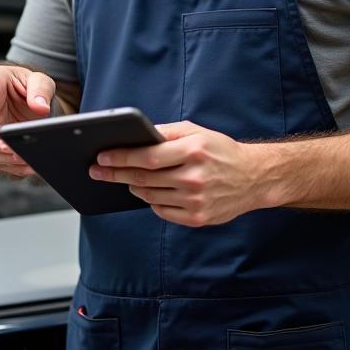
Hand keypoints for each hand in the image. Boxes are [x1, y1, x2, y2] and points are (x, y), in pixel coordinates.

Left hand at [89, 120, 264, 225]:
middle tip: (96, 170)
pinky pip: (162, 211)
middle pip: (143, 178)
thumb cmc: (220, 150)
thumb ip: (165, 132)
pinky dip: (151, 201)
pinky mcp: (198, 218)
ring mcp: (196, 200)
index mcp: (192, 151)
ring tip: (123, 179)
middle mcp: (194, 177)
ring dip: (132, 187)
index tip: (101, 157)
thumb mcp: (195, 131)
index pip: (146, 157)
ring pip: (149, 196)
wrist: (253, 178)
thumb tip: (136, 136)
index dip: (120, 158)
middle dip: (115, 174)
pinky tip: (148, 192)